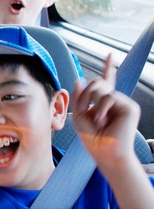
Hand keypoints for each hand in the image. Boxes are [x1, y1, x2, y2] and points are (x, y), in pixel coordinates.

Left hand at [72, 54, 141, 171]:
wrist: (105, 152)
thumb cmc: (92, 138)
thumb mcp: (78, 116)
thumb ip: (79, 98)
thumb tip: (79, 79)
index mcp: (103, 102)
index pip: (105, 82)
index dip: (107, 69)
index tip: (110, 55)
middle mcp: (115, 100)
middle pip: (96, 82)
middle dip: (86, 95)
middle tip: (87, 112)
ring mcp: (123, 103)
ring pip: (100, 88)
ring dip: (93, 104)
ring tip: (98, 120)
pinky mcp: (130, 106)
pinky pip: (109, 97)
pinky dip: (101, 108)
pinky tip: (103, 120)